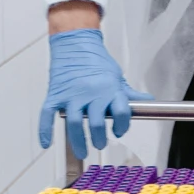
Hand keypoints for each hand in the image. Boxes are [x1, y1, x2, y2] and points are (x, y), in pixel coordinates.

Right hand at [38, 29, 150, 157]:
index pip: (121, 113)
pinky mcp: (55, 94)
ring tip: (83, 151)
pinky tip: (46, 143)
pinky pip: (48, 114)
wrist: (75, 42)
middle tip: (100, 144)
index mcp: (109, 88)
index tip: (119, 132)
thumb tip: (148, 101)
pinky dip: (45, 130)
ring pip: (74, 123)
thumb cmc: (96, 60)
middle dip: (99, 138)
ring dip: (78, 141)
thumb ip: (129, 93)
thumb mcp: (116, 76)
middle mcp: (91, 92)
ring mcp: (71, 94)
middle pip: (96, 122)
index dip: (122, 126)